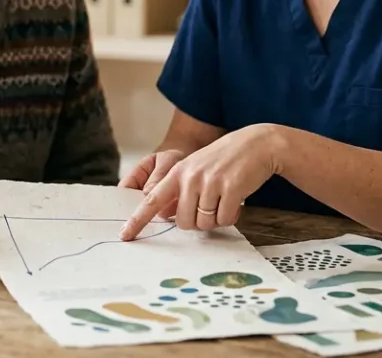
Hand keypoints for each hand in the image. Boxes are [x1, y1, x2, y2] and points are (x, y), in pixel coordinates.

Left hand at [120, 124, 282, 239]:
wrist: (256, 144)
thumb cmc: (224, 160)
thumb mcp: (195, 167)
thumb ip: (180, 188)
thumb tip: (166, 215)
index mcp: (178, 173)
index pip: (151, 200)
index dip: (137, 220)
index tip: (125, 236)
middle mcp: (190, 177)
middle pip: (183, 222)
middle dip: (197, 221)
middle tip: (210, 206)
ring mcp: (210, 182)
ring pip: (205, 223)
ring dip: (216, 218)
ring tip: (224, 199)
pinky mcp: (231, 189)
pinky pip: (225, 220)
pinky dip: (231, 216)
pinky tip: (236, 200)